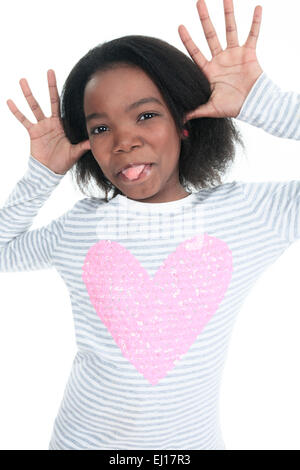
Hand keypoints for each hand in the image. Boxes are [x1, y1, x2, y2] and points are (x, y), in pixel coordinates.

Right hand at [6, 70, 90, 174]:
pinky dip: (16, 111)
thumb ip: (83, 145)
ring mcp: (42, 126)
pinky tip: (10, 101)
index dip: (68, 97)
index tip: (72, 83)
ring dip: (28, 93)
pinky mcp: (33, 132)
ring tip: (23, 80)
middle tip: (50, 71)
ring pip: (34, 106)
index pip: (66, 108)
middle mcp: (52, 122)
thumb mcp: (75, 153)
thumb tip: (94, 141)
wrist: (49, 171)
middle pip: (51, 100)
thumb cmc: (63, 162)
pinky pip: (23, 119)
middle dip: (51, 86)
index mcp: (63, 125)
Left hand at [178, 0, 262, 120]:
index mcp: (209, 71)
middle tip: (199, 3)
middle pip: (210, 35)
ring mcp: (234, 55)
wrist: (252, 105)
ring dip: (228, 14)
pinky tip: (256, 8)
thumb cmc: (231, 108)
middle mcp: (220, 59)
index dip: (188, 40)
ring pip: (230, 30)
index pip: (195, 52)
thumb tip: (178, 120)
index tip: (180, 27)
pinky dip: (255, 22)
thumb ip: (194, 111)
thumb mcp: (209, 109)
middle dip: (204, 20)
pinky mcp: (249, 53)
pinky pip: (253, 35)